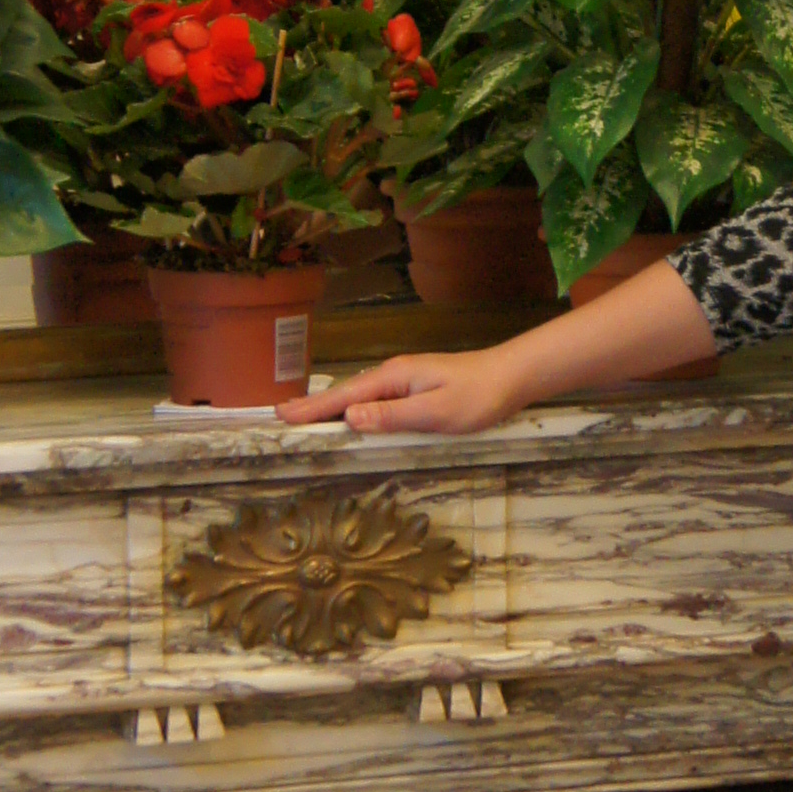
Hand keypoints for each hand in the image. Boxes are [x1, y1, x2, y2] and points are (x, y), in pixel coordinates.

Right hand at [280, 347, 526, 437]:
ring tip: (306, 417)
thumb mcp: (436, 412)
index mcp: (394, 377)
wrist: (512, 377)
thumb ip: (393, 416)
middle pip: (347, 393)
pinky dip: (355, 406)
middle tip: (281, 417)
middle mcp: (394, 374)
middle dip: (314, 405)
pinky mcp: (416, 387)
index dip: (314, 408)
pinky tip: (351, 415)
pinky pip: (376, 398)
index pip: (346, 396)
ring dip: (332, 406)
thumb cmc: (478, 396)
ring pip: (360, 395)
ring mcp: (405, 379)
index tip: (283, 416)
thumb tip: (351, 417)